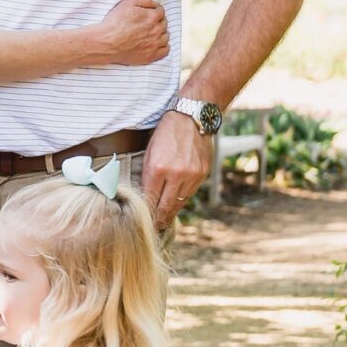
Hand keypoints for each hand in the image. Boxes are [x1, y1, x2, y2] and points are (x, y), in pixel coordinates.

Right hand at [96, 0, 168, 66]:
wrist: (107, 43)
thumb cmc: (115, 23)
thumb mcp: (127, 3)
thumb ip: (144, 0)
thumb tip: (153, 3)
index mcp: (152, 17)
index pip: (161, 11)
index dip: (155, 10)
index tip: (149, 13)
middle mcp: (156, 30)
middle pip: (164, 23)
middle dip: (157, 21)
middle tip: (148, 23)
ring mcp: (155, 44)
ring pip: (166, 36)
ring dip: (161, 34)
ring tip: (152, 34)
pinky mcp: (151, 55)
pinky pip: (165, 51)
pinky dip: (163, 46)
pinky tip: (157, 44)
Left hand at [140, 109, 210, 229]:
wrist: (192, 118)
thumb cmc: (166, 133)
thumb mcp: (150, 152)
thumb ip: (148, 176)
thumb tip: (146, 196)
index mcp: (158, 169)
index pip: (151, 199)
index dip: (147, 213)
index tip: (144, 222)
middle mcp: (176, 175)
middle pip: (166, 207)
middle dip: (159, 219)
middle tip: (154, 228)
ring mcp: (192, 176)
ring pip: (180, 203)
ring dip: (171, 211)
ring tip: (164, 218)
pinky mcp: (203, 174)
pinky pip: (190, 193)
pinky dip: (182, 198)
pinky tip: (175, 201)